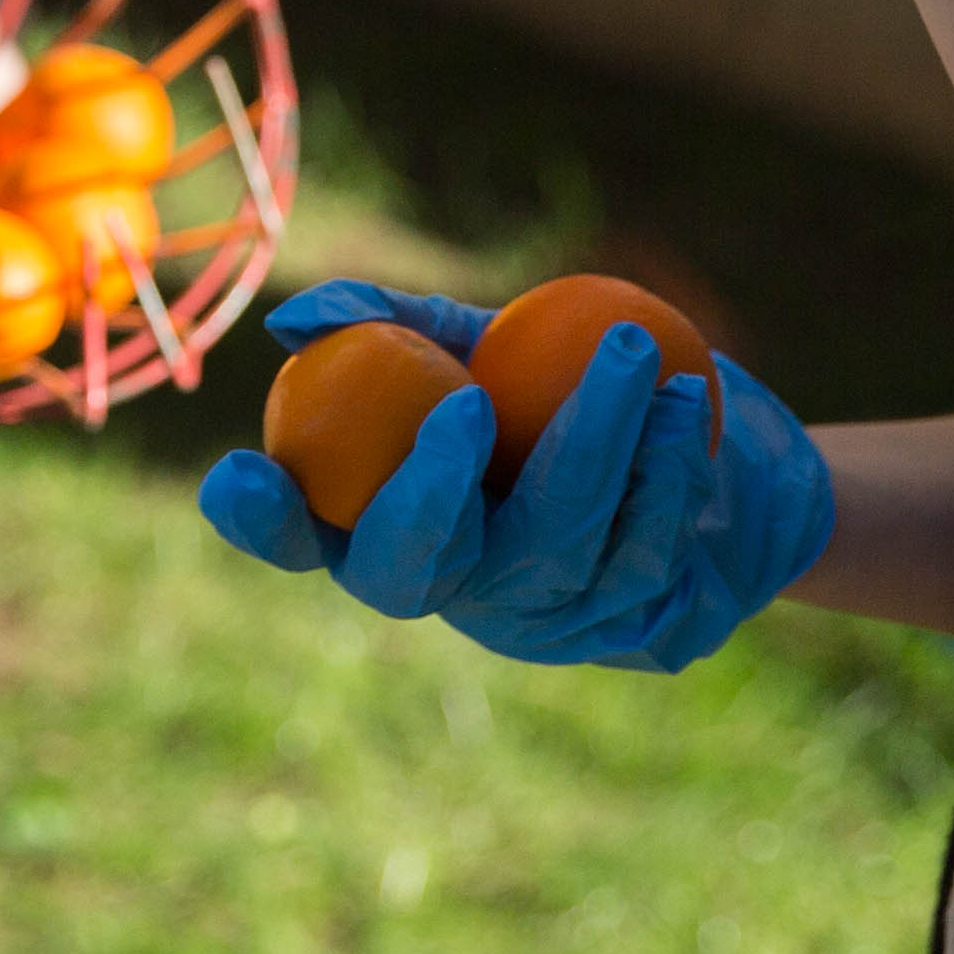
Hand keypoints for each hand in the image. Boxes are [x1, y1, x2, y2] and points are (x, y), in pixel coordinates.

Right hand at [198, 280, 834, 672]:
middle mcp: (445, 588)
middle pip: (410, 571)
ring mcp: (536, 620)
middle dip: (429, 493)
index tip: (243, 470)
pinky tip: (685, 404)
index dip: (261, 524)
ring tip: (636, 351)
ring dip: (596, 443)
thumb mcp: (478, 344)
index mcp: (380, 525)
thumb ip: (399, 327)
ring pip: (551, 550)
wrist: (709, 455)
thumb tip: (297, 323)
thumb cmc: (554, 389)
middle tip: (464, 403)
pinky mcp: (628, 630)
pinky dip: (664, 471)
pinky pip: (639, 552)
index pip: (295, 538)